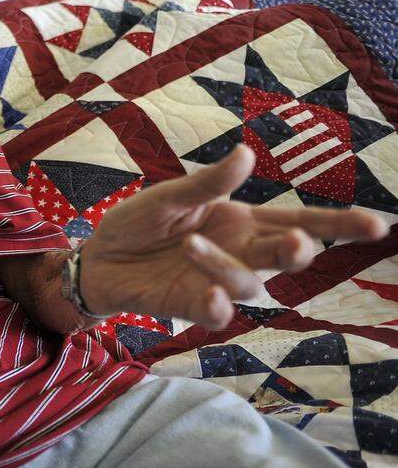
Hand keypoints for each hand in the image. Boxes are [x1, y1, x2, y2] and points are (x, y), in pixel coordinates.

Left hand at [82, 144, 386, 328]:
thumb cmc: (139, 223)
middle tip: (297, 244)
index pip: (299, 221)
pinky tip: (209, 296)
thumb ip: (207, 183)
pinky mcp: (191, 306)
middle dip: (298, 251)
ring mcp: (218, 281)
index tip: (379, 226)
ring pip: (248, 284)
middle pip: (287, 255)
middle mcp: (240, 252)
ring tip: (188, 245)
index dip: (339, 225)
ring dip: (226, 267)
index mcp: (243, 220)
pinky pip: (217, 313)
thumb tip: (247, 154)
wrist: (97, 258)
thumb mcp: (169, 196)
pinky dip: (217, 306)